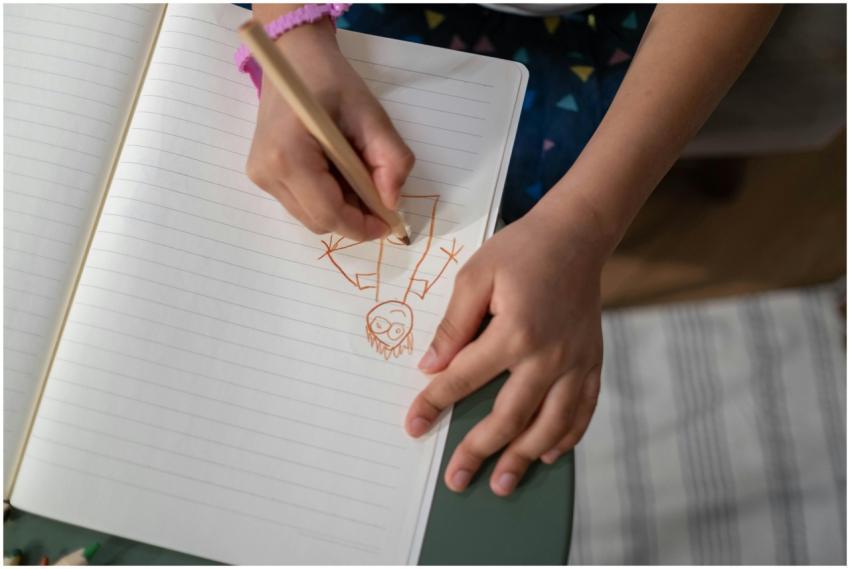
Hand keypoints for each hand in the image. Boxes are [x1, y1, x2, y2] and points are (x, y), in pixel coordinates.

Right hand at [245, 19, 413, 239]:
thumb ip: (390, 159)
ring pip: (309, 216)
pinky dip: (326, 198)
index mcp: (288, 156)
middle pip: (318, 221)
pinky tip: (338, 172)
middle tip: (378, 195)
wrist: (295, 57)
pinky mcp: (261, 174)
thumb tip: (392, 202)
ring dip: (340, 207)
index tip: (389, 222)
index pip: (328, 214)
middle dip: (353, 217)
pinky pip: (300, 203)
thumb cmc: (331, 80)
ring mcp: (260, 175)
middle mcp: (267, 172)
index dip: (362, 226)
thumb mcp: (371, 115)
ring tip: (357, 176)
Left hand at [405, 196, 607, 495]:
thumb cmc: (520, 250)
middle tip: (457, 480)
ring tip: (503, 483)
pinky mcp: (593, 361)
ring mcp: (576, 362)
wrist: (576, 235)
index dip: (434, 404)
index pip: (464, 379)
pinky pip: (583, 409)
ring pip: (551, 424)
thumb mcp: (475, 276)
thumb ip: (453, 325)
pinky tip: (549, 454)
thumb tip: (431, 366)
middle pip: (510, 416)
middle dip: (479, 451)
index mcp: (515, 332)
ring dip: (525, 457)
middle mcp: (549, 355)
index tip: (413, 425)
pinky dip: (567, 437)